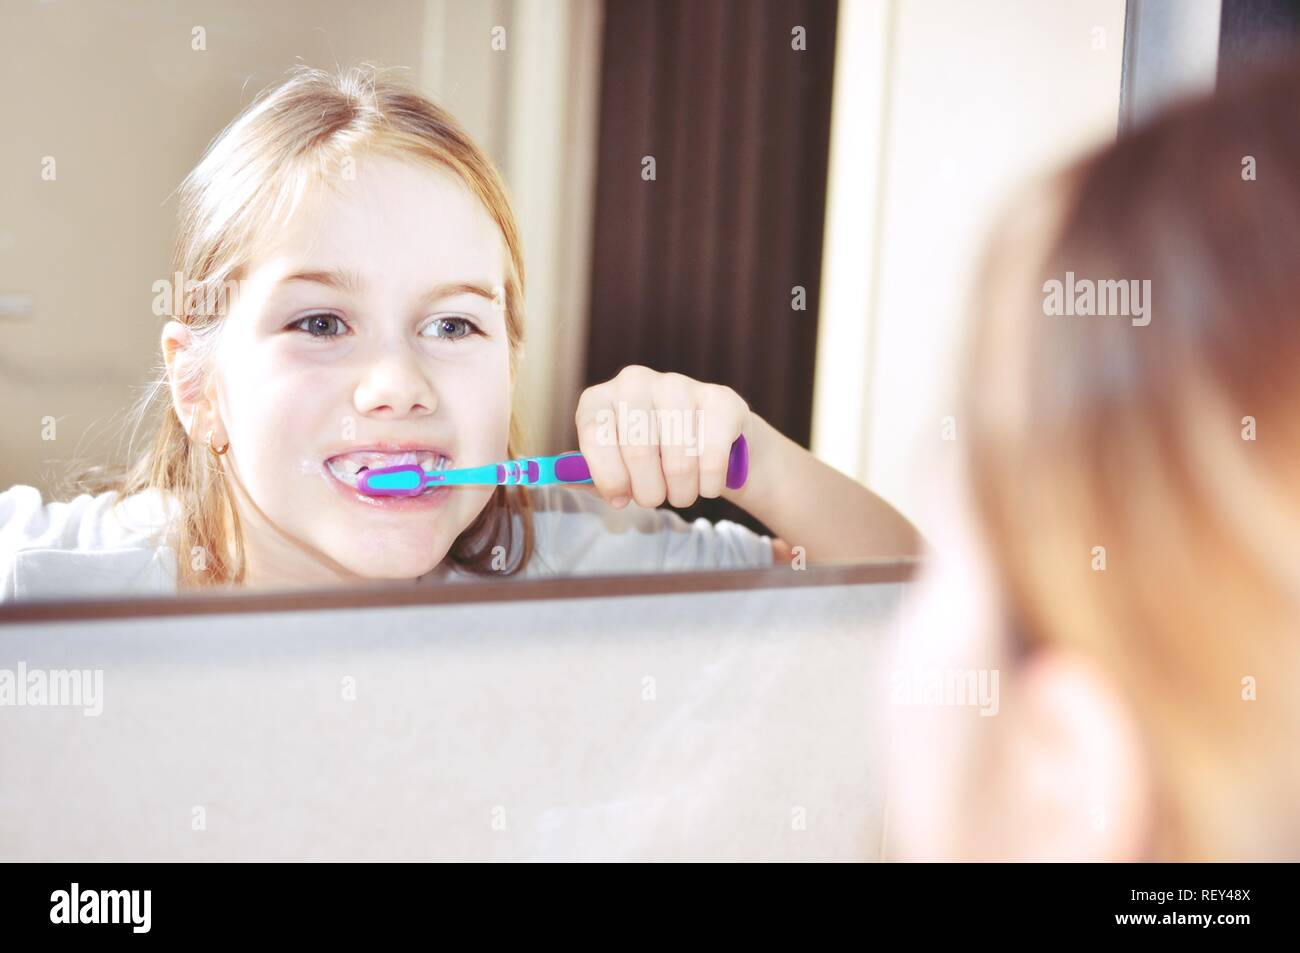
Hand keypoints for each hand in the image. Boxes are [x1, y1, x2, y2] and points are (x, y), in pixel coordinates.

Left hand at [574, 364, 749, 508]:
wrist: (708, 440)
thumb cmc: (651, 457)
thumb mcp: (614, 465)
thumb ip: (588, 474)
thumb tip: (561, 477)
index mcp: (599, 398)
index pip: (595, 436)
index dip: (608, 477)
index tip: (619, 499)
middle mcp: (635, 382)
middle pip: (638, 452)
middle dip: (648, 492)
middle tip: (655, 499)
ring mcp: (679, 385)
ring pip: (678, 462)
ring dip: (681, 493)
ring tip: (681, 492)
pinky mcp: (719, 400)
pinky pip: (712, 461)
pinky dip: (709, 485)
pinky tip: (706, 481)